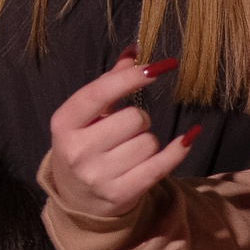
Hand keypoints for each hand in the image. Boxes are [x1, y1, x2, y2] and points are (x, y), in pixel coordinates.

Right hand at [45, 53, 196, 219]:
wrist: (77, 199)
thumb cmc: (86, 146)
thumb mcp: (87, 116)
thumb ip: (110, 83)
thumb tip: (134, 51)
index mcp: (63, 124)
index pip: (99, 93)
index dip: (131, 77)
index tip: (158, 68)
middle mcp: (76, 150)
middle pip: (134, 118)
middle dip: (139, 120)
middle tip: (127, 130)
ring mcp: (96, 175)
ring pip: (149, 142)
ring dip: (149, 142)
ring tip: (131, 151)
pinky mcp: (119, 194)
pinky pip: (161, 165)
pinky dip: (178, 150)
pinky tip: (186, 140)